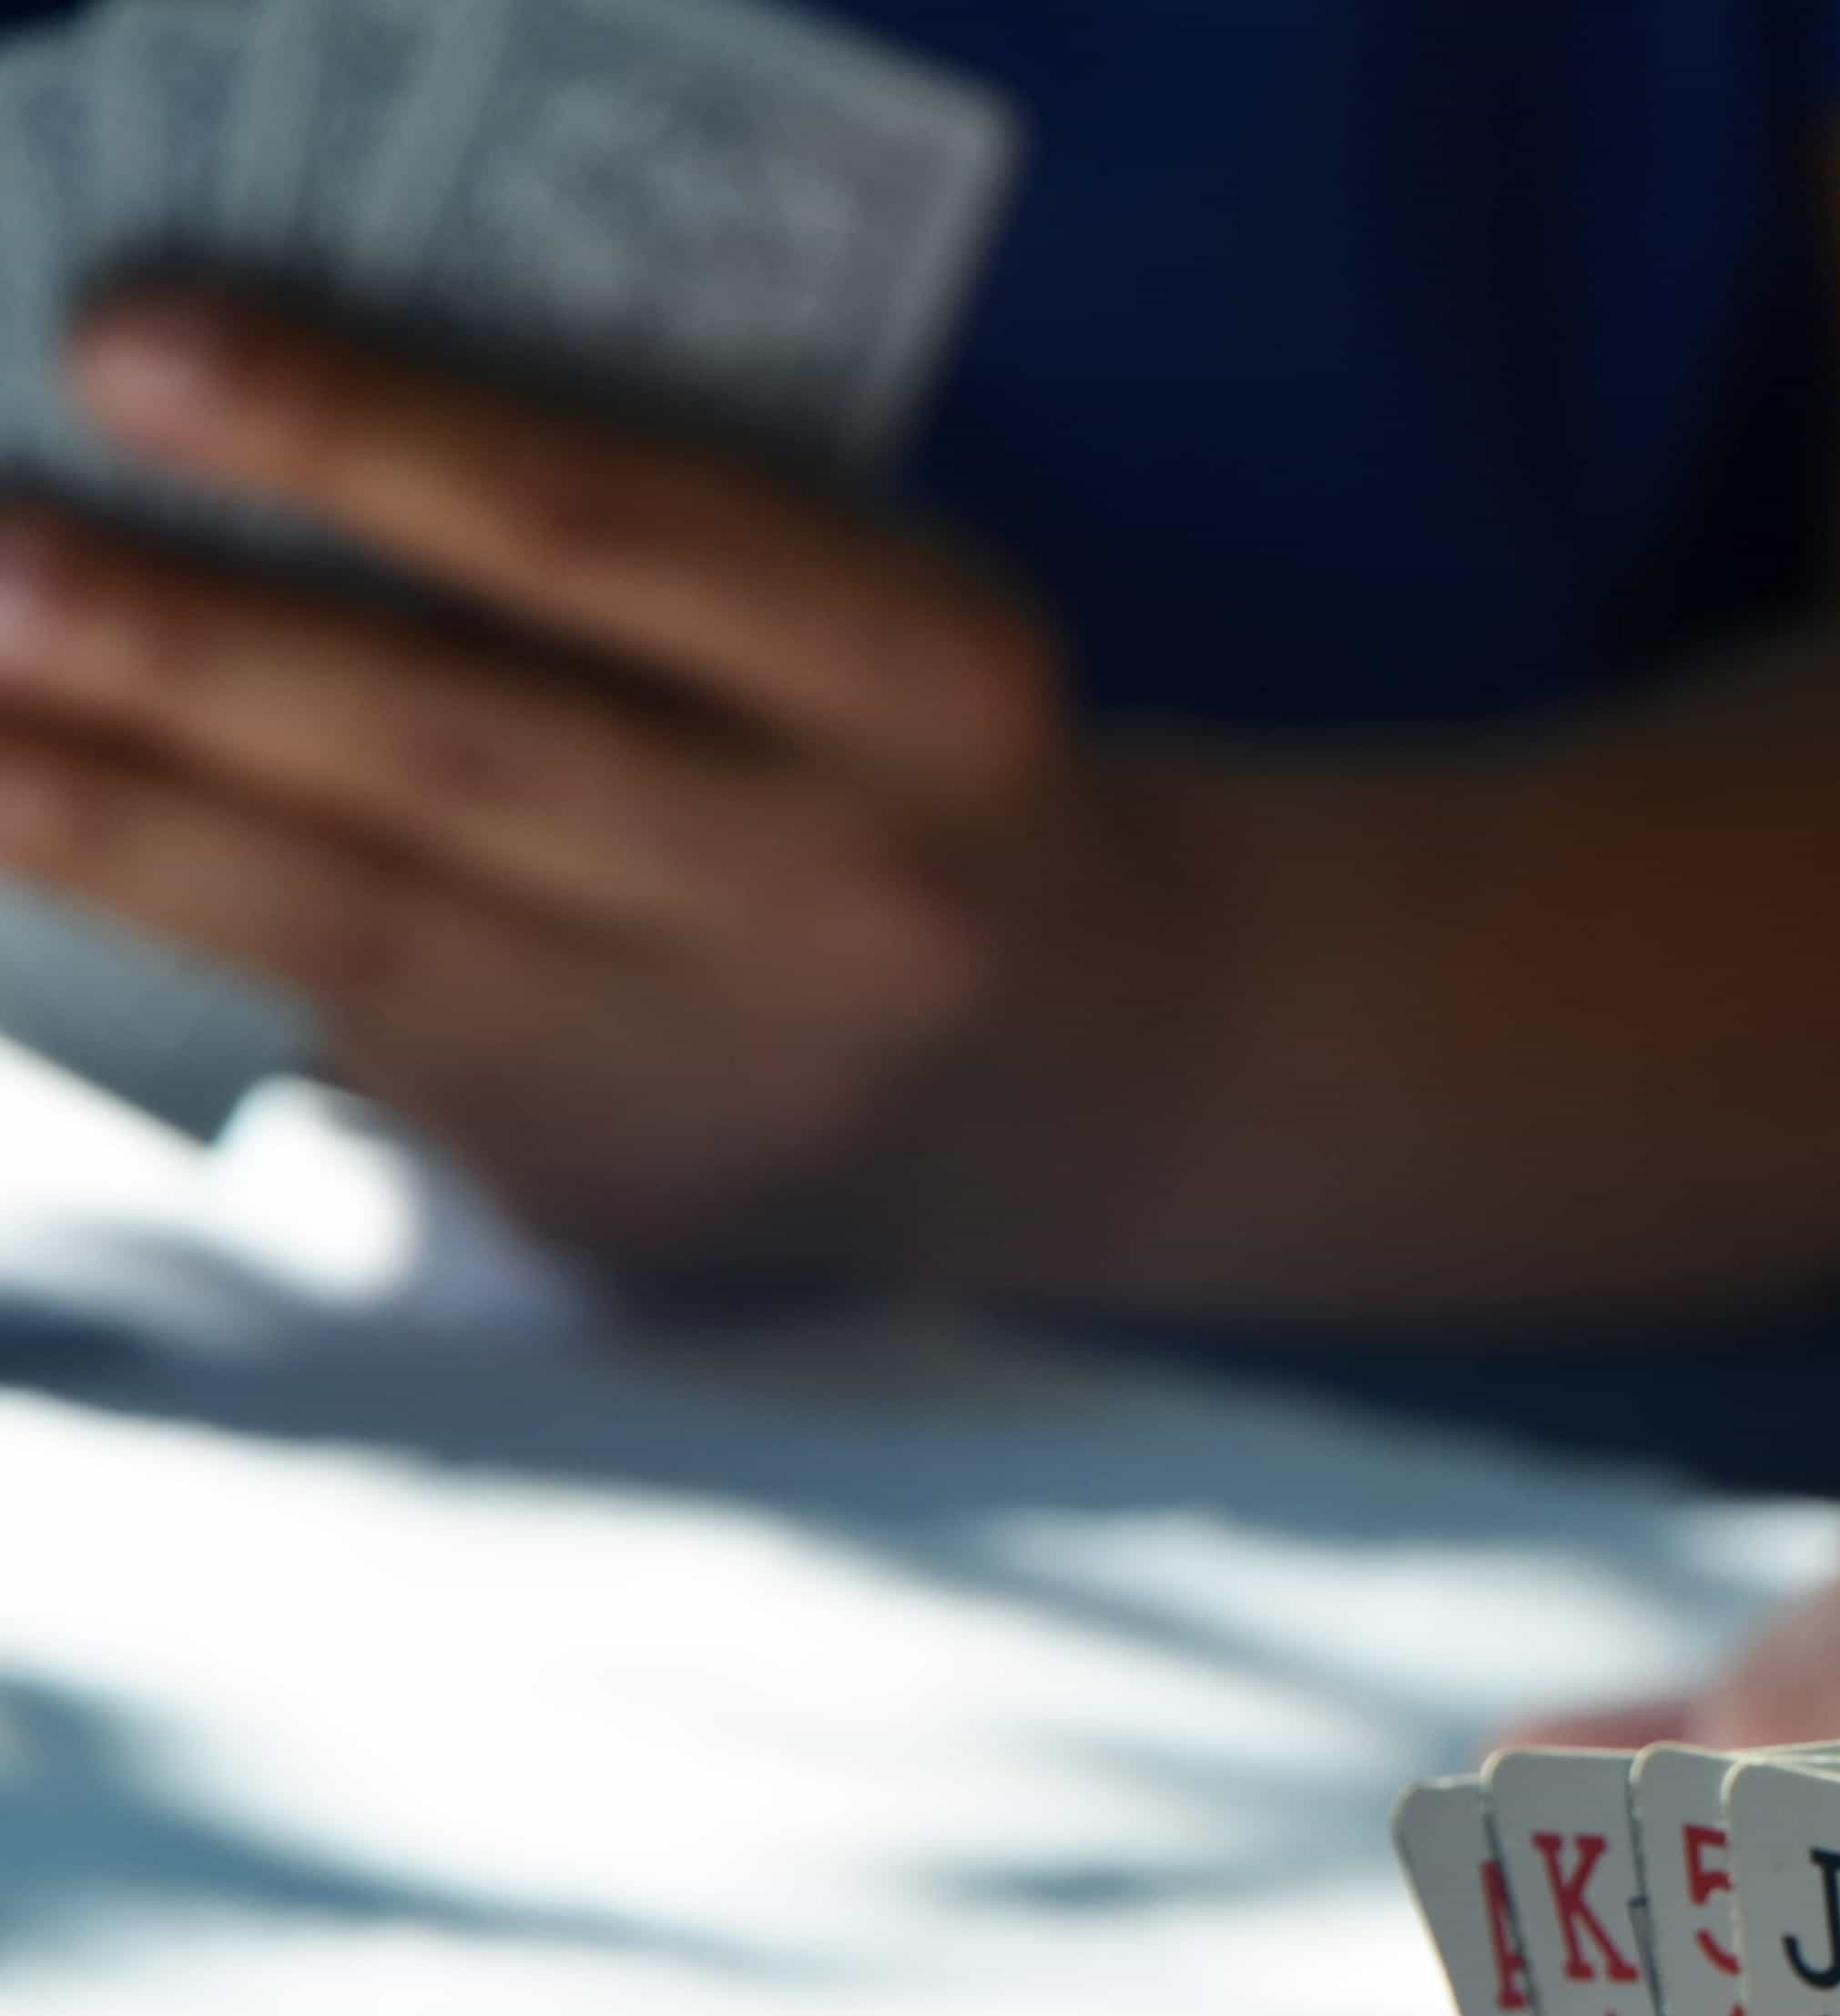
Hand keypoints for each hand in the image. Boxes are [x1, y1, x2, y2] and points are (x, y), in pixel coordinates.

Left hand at [0, 288, 1192, 1288]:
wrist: (1081, 1075)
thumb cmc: (905, 778)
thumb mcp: (861, 626)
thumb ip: (636, 552)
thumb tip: (247, 466)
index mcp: (931, 684)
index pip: (610, 534)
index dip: (355, 436)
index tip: (134, 347)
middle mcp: (845, 887)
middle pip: (459, 744)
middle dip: (181, 643)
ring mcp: (725, 1064)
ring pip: (361, 924)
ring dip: (107, 809)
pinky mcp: (619, 1190)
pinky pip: (353, 1045)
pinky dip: (171, 936)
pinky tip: (40, 831)